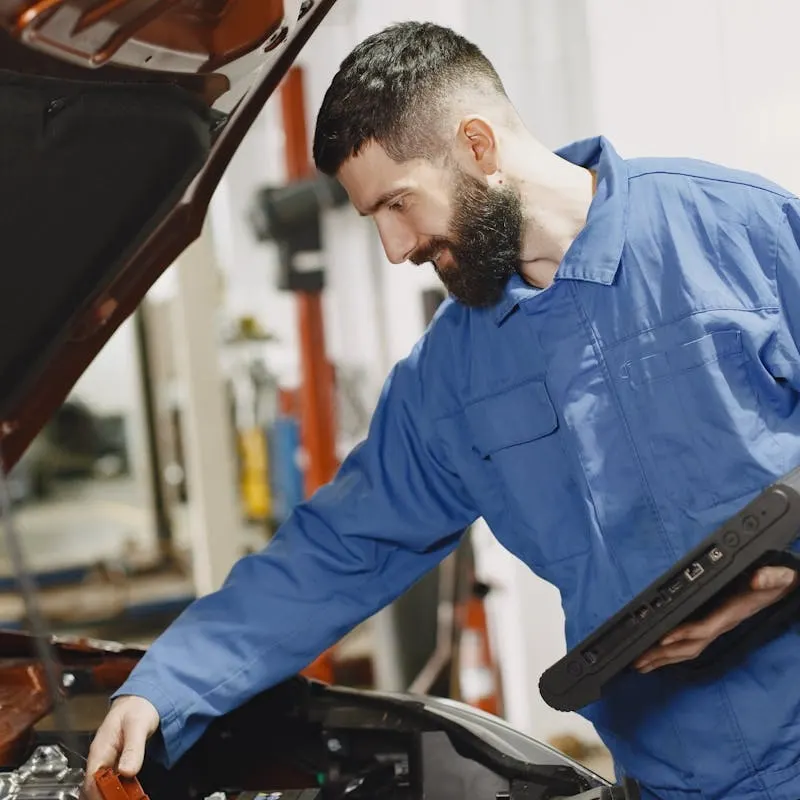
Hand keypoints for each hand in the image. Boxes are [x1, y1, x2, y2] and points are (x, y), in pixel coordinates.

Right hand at [83, 695, 158, 798]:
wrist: (141, 700)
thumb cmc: (137, 708)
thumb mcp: (138, 725)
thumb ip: (133, 748)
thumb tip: (127, 770)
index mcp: (100, 748)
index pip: (92, 779)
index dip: (100, 794)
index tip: (113, 799)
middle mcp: (100, 756)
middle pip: (95, 785)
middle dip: (105, 796)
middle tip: (122, 798)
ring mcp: (107, 759)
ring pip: (102, 784)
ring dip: (111, 793)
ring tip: (126, 796)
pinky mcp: (115, 762)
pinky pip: (112, 780)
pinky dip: (118, 788)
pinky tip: (127, 792)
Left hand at [634, 566, 797, 673]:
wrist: (780, 590)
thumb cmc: (774, 582)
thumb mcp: (776, 576)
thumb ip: (769, 577)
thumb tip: (758, 579)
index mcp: (730, 614)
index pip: (704, 628)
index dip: (684, 634)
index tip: (662, 638)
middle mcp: (721, 626)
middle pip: (690, 646)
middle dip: (664, 655)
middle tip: (638, 661)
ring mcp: (717, 628)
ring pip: (689, 650)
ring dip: (664, 658)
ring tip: (641, 665)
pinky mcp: (713, 626)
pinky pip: (691, 644)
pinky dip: (673, 652)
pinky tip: (658, 655)